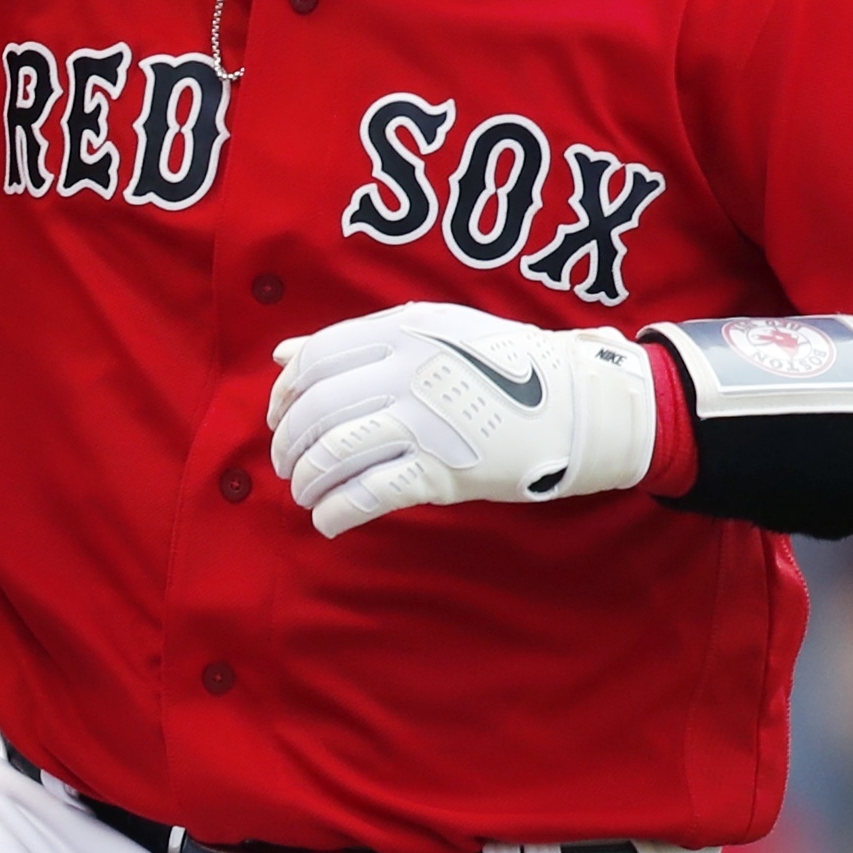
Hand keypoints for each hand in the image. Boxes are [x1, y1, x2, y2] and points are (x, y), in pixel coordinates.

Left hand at [267, 301, 657, 538]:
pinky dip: (336, 511)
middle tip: (287, 463)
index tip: (277, 417)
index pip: (315, 360)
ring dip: (307, 480)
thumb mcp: (430, 332)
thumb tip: (283, 354)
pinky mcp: (444, 470)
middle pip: (317, 410)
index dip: (284, 395)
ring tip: (305, 492)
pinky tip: (327, 520)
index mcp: (403, 332)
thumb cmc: (499, 367)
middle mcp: (408, 372)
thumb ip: (355, 343)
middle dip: (289, 444)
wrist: (575, 403)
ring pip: (335, 454)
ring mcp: (425, 422)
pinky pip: (369, 494)